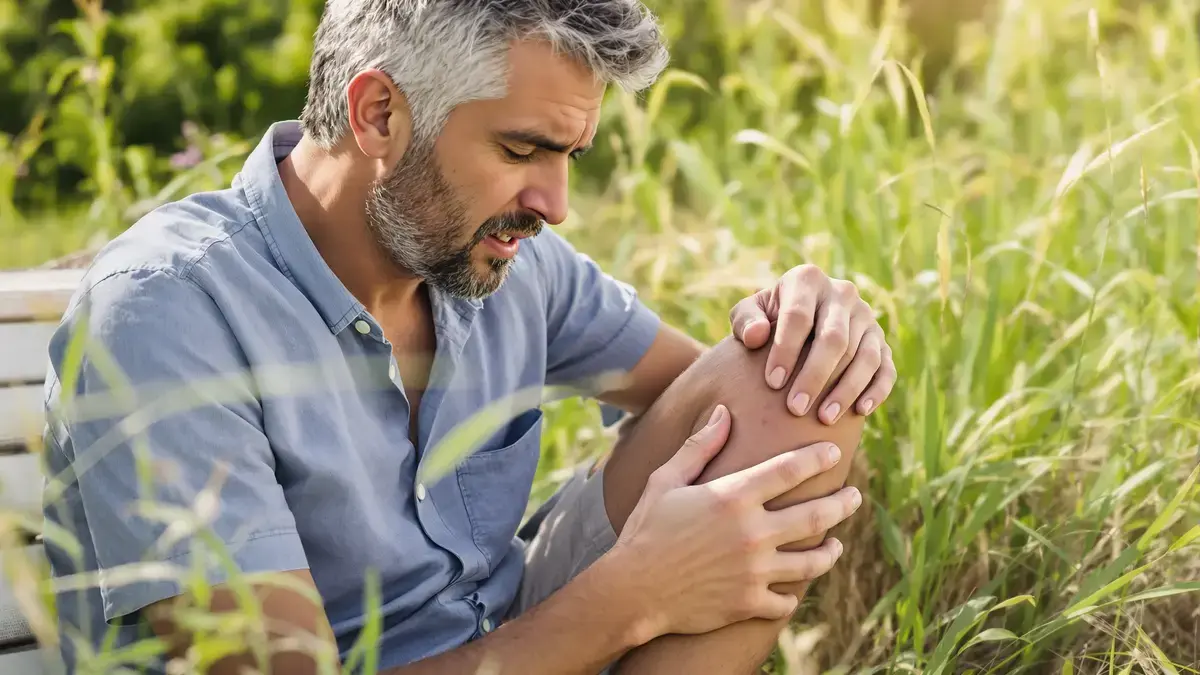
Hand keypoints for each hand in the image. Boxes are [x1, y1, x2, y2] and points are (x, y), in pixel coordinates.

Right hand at [609, 405, 859, 639]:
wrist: (633, 589)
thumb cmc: (646, 529)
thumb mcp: (666, 480)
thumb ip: (699, 447)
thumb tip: (723, 413)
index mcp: (734, 497)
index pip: (790, 470)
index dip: (817, 458)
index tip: (833, 452)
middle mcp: (752, 533)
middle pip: (816, 515)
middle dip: (842, 503)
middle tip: (855, 496)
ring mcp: (755, 571)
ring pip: (812, 561)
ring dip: (829, 551)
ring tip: (836, 544)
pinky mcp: (750, 602)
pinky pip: (785, 600)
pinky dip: (791, 595)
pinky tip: (795, 588)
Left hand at [729, 264, 895, 423]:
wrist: (800, 319)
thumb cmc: (768, 319)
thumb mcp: (748, 313)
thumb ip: (745, 321)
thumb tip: (757, 336)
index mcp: (807, 280)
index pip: (799, 316)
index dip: (785, 350)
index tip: (772, 383)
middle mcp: (843, 294)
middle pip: (834, 339)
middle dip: (815, 376)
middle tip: (796, 408)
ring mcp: (867, 318)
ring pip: (864, 356)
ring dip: (846, 389)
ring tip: (824, 419)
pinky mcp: (882, 341)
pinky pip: (886, 368)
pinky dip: (876, 390)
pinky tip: (860, 412)